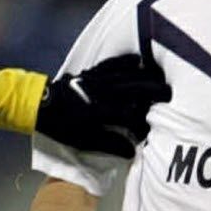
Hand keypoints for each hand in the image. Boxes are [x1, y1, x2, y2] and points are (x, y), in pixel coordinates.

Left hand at [35, 53, 169, 157]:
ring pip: (127, 74)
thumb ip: (108, 144)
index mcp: (103, 111)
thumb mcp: (83, 141)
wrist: (40, 106)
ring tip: (161, 78)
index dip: (144, 123)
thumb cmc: (61, 126)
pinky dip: (126, 61)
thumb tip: (131, 151)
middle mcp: (104, 92)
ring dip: (146, 76)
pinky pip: (112, 63)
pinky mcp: (92, 72)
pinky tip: (138, 60)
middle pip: (136, 88)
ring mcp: (98, 79)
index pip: (131, 115)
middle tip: (170, 94)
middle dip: (154, 91)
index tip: (152, 129)